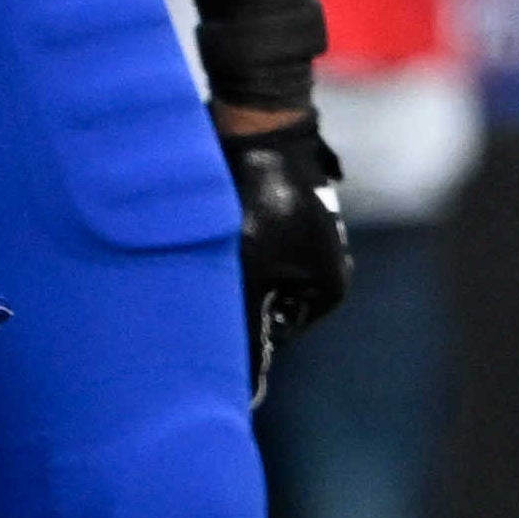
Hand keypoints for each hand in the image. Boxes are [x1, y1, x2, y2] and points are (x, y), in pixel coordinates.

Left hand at [222, 108, 349, 399]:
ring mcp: (305, 234)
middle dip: (228, 297)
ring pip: (250, 272)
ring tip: (197, 250)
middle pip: (261, 303)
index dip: (233, 332)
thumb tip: (244, 399)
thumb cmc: (257, 198)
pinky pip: (250, 241)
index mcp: (327, 289)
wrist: (258, 117)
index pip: (271, 336)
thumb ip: (245, 335)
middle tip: (191, 285)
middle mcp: (325, 263)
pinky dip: (226, 240)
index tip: (199, 319)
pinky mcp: (282, 208)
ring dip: (223, 267)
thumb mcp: (246, 273)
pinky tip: (203, 226)